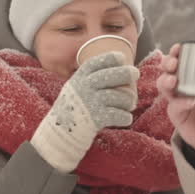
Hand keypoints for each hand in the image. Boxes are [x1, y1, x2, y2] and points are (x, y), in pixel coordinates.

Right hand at [31, 51, 138, 172]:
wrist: (59, 136)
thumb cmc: (72, 112)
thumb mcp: (74, 90)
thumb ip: (89, 80)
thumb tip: (115, 69)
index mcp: (78, 80)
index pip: (95, 63)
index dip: (109, 58)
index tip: (121, 57)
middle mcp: (83, 88)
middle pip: (110, 75)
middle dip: (126, 73)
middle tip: (135, 73)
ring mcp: (90, 103)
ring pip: (119, 97)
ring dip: (128, 101)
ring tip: (130, 104)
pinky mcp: (96, 119)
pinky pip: (119, 115)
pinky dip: (125, 117)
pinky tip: (125, 118)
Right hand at [156, 43, 194, 154]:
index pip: (182, 61)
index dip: (177, 53)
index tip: (179, 47)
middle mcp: (184, 87)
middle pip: (167, 70)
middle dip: (167, 63)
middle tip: (173, 62)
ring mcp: (178, 101)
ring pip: (164, 86)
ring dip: (166, 80)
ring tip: (174, 79)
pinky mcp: (177, 116)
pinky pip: (174, 107)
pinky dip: (180, 102)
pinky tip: (190, 101)